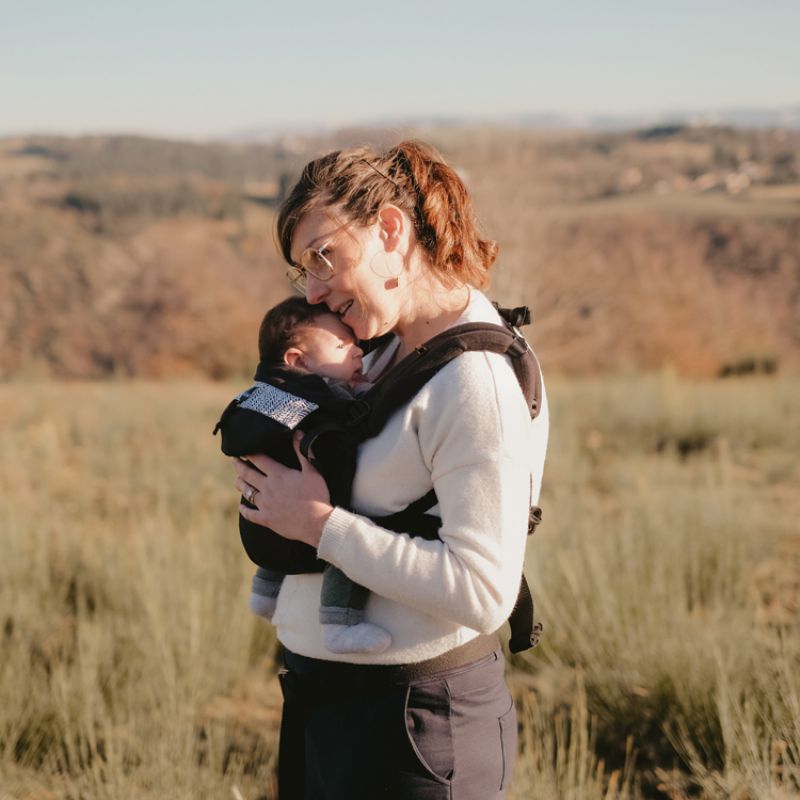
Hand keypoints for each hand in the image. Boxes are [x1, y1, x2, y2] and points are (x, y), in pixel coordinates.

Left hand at [233, 433, 332, 548]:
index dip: (249, 453)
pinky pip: (250, 514)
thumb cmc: (316, 495)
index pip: (259, 459)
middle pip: (247, 474)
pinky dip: (244, 510)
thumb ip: (303, 451)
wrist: (316, 522)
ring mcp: (265, 504)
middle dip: (239, 465)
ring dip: (240, 484)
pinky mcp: (266, 519)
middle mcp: (267, 488)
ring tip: (237, 479)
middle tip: (233, 460)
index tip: (242, 449)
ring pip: (246, 492)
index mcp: (278, 474)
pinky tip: (241, 507)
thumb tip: (297, 433)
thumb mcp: (312, 470)